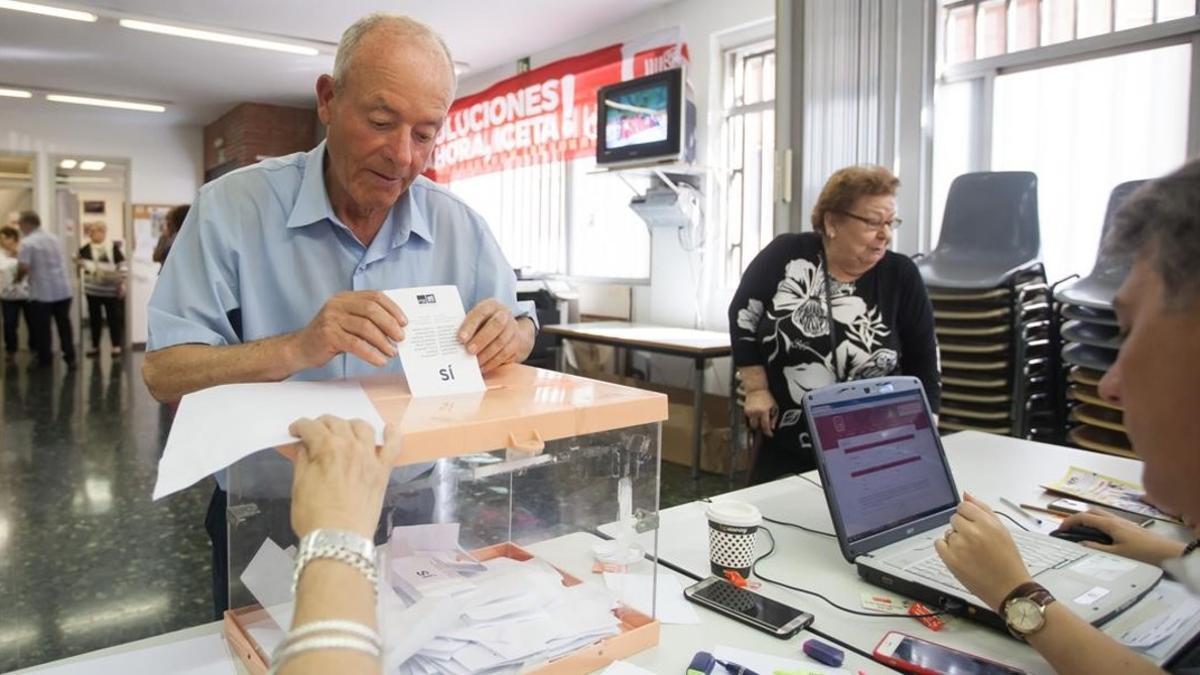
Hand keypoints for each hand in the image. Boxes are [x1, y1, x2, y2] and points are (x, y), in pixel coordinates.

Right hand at [288, 416, 402, 538]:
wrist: (339, 540)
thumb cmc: (314, 517)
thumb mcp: (298, 486)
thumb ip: (303, 460)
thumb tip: (304, 446)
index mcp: (327, 448)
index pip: (311, 427)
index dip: (300, 427)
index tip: (296, 432)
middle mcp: (351, 447)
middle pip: (336, 423)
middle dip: (321, 424)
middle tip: (314, 432)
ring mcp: (370, 458)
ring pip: (363, 428)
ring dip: (350, 424)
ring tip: (343, 430)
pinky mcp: (382, 471)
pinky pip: (394, 446)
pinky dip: (393, 434)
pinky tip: (390, 428)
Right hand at [291, 291, 406, 368]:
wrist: (300, 348)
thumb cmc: (329, 336)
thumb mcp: (347, 322)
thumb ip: (367, 320)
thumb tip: (396, 329)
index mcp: (345, 298)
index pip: (374, 296)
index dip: (392, 308)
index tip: (404, 322)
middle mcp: (337, 304)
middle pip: (371, 310)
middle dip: (390, 325)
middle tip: (401, 338)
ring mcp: (331, 319)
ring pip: (365, 327)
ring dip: (383, 341)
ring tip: (391, 352)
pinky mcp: (328, 335)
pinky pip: (356, 344)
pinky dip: (371, 353)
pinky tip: (379, 360)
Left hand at [458, 298, 532, 372]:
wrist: (507, 329)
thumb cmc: (484, 324)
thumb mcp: (476, 319)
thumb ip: (467, 327)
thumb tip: (453, 342)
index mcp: (491, 305)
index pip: (481, 312)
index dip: (470, 325)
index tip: (460, 338)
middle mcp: (504, 315)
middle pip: (496, 325)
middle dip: (481, 339)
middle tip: (469, 351)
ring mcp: (513, 329)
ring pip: (501, 342)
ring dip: (486, 354)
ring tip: (474, 363)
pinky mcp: (516, 343)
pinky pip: (506, 354)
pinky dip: (493, 362)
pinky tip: (483, 367)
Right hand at [743, 388, 777, 437]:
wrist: (756, 389)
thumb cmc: (766, 397)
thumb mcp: (774, 407)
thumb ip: (774, 418)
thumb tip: (772, 427)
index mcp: (763, 411)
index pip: (765, 426)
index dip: (768, 432)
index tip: (770, 434)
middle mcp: (755, 413)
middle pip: (756, 427)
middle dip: (760, 428)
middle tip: (764, 425)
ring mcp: (749, 412)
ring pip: (751, 424)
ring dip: (756, 423)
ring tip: (760, 418)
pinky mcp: (745, 411)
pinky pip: (749, 419)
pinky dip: (752, 419)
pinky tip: (756, 414)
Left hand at [935, 493, 1032, 610]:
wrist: (1009, 589)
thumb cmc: (1008, 560)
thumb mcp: (1002, 530)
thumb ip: (983, 509)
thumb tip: (966, 494)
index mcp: (987, 523)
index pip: (963, 506)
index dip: (968, 516)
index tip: (975, 526)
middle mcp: (973, 532)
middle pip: (954, 518)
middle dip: (963, 527)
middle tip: (976, 542)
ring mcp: (960, 546)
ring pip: (948, 532)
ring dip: (956, 539)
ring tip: (972, 552)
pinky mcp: (951, 560)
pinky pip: (939, 544)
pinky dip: (946, 548)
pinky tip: (960, 556)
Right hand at [1059, 510, 1185, 565]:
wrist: (1167, 553)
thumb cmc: (1143, 553)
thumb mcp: (1116, 554)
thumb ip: (1096, 548)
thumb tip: (1080, 544)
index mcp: (1110, 524)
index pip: (1083, 517)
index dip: (1069, 521)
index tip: (1060, 529)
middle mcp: (1116, 519)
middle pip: (1091, 511)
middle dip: (1078, 518)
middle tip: (1070, 529)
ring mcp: (1123, 522)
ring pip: (1101, 515)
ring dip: (1089, 521)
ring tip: (1083, 534)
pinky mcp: (1130, 527)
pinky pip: (1109, 521)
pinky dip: (1099, 525)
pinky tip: (1101, 537)